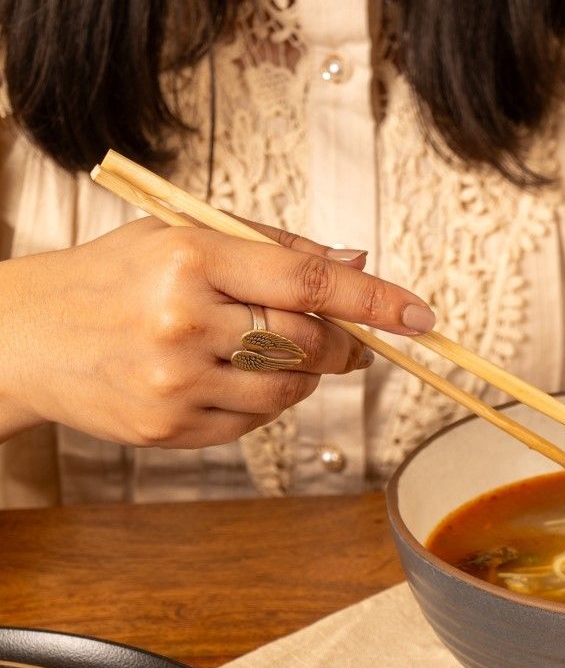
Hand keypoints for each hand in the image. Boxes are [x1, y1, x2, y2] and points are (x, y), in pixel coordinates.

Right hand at [0, 217, 434, 446]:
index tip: (421, 317)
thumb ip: (272, 249)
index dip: (374, 300)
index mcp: (188, 258)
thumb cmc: (108, 279)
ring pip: (290, 390)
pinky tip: (227, 377)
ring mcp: (176, 383)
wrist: (21, 340)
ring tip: (266, 350)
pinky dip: (262, 402)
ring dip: (303, 373)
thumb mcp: (179, 237)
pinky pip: (255, 422)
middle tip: (343, 337)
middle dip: (339, 343)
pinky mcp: (171, 429)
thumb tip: (356, 263)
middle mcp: (183, 321)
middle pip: (308, 342)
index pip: (306, 281)